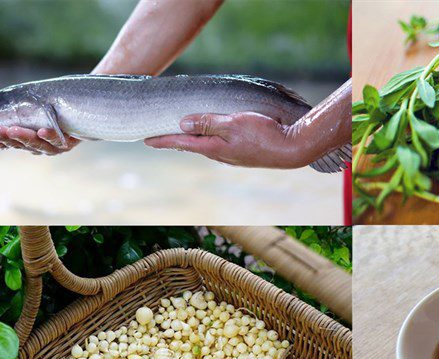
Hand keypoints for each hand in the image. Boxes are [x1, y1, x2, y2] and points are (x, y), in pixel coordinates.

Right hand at [0, 91, 78, 154]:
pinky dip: (50, 135)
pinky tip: (42, 130)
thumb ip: (7, 102)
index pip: (6, 143)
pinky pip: (58, 140)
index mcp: (25, 139)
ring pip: (37, 144)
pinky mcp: (68, 142)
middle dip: (6, 138)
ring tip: (13, 129)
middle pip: (20, 144)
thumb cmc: (51, 109)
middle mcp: (38, 146)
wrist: (82, 110)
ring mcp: (53, 146)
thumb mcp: (28, 104)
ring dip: (24, 137)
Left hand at [144, 113, 307, 168]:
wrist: (293, 149)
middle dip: (175, 139)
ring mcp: (233, 155)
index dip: (162, 140)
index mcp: (214, 147)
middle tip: (159, 134)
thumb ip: (209, 122)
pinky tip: (213, 132)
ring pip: (206, 144)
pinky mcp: (244, 152)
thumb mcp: (234, 123)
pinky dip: (210, 137)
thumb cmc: (265, 135)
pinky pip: (220, 143)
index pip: (181, 143)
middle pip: (192, 145)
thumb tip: (183, 123)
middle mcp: (220, 154)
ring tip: (182, 131)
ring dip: (193, 138)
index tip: (145, 140)